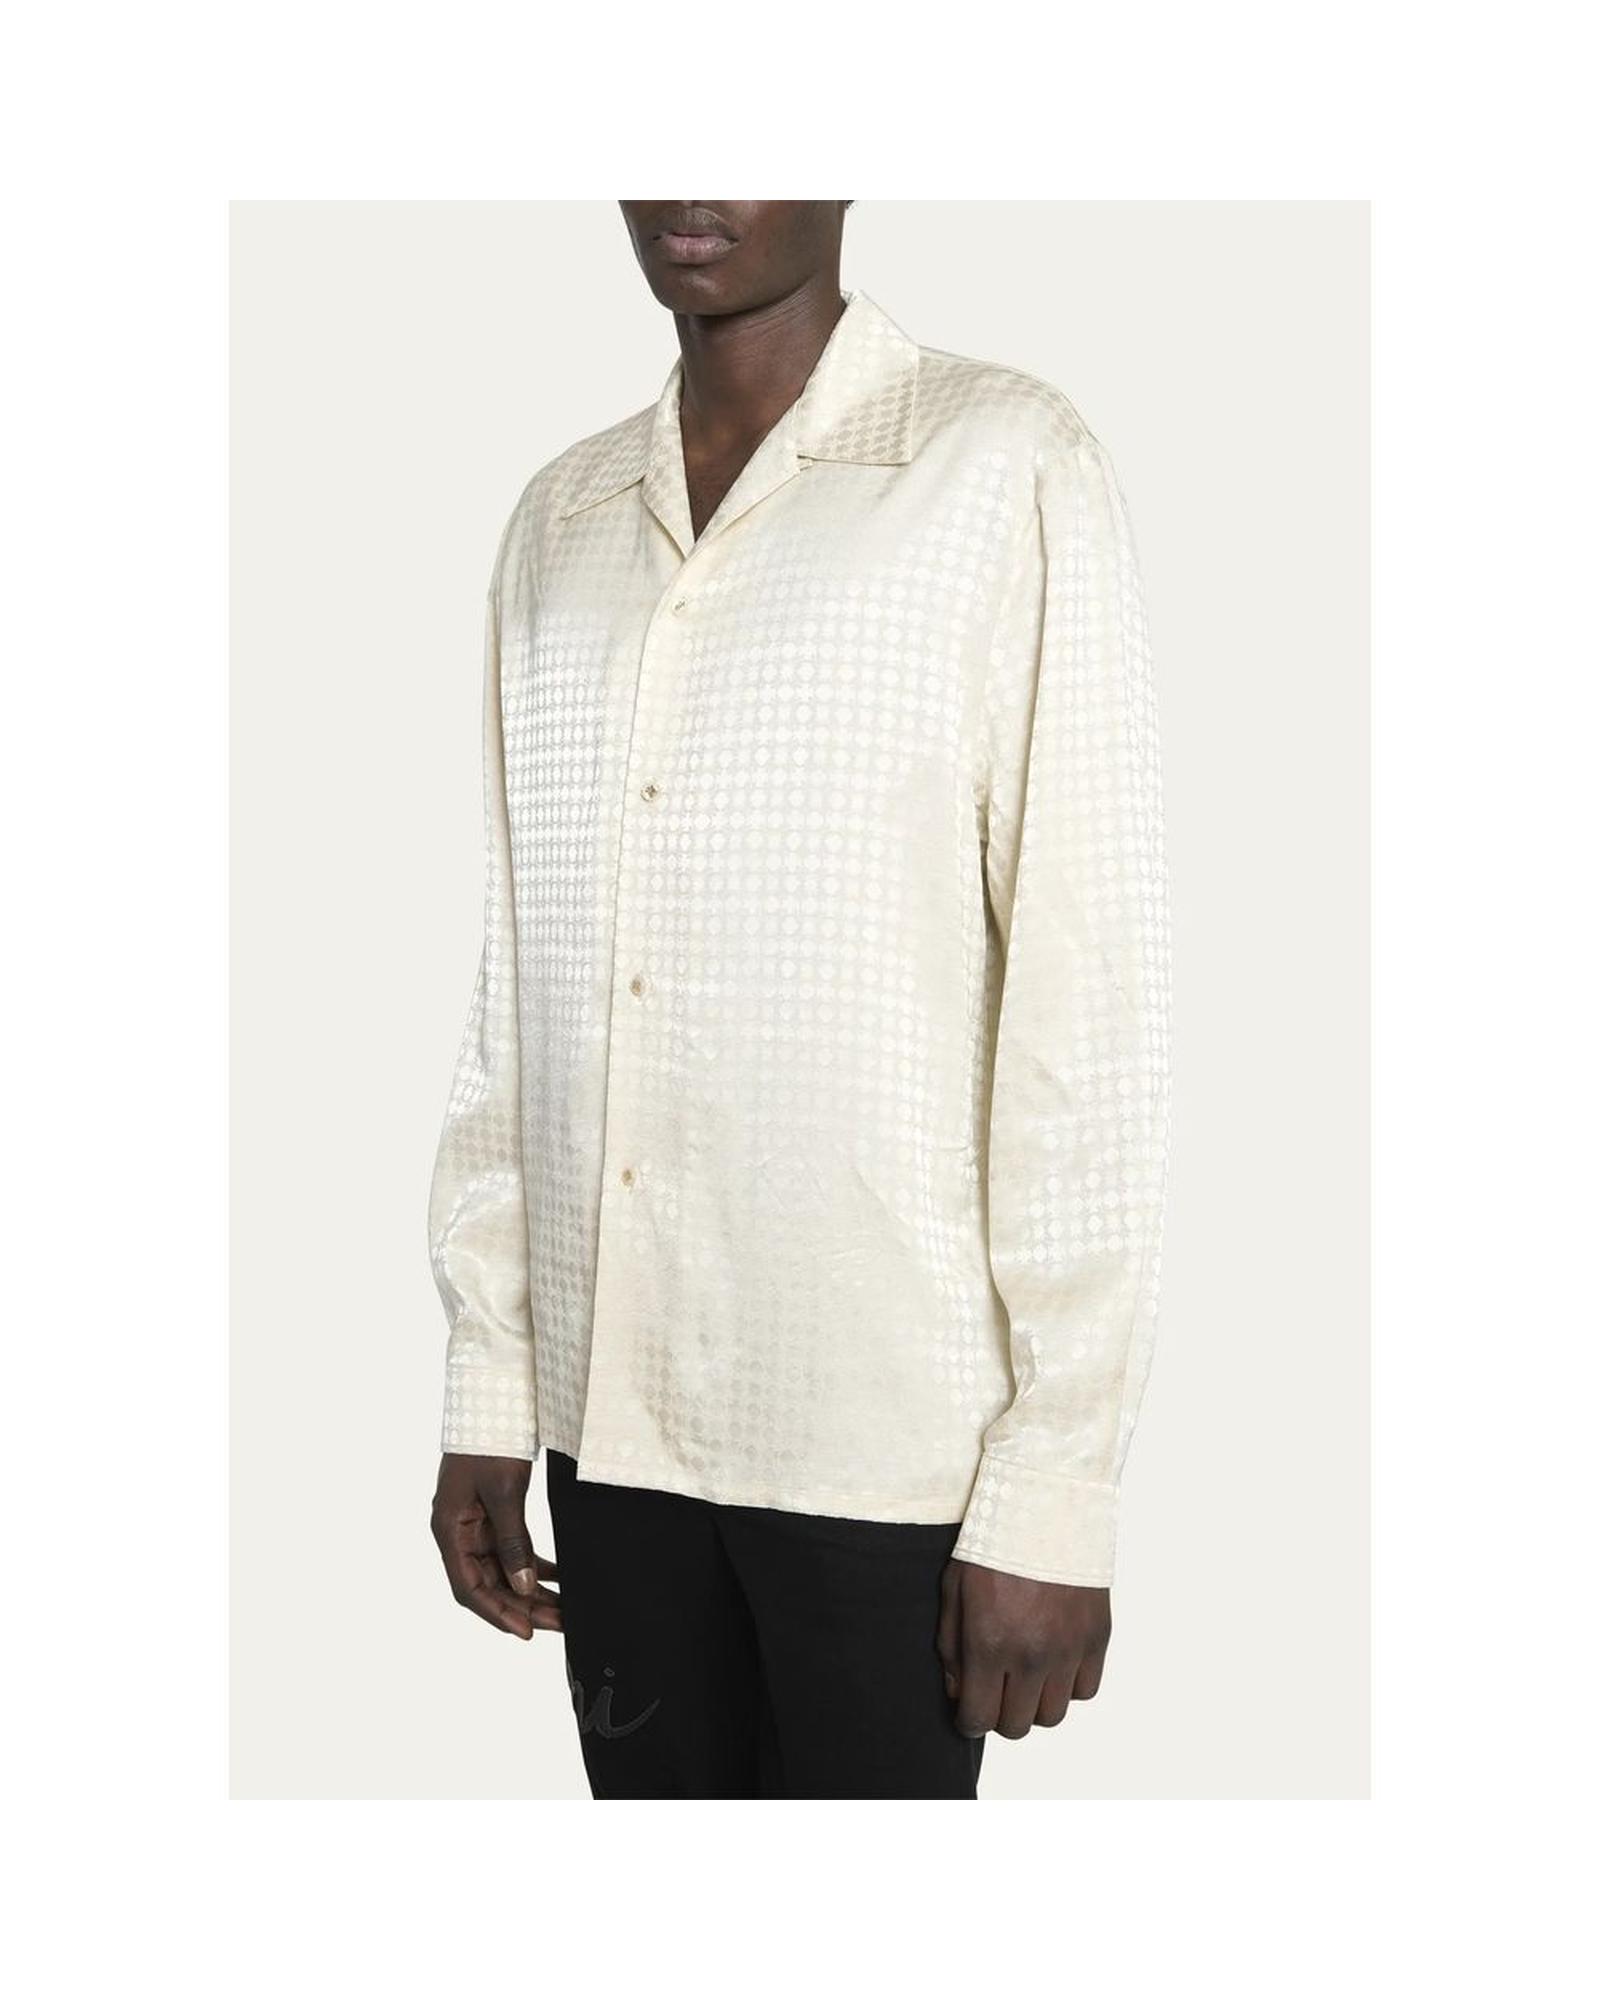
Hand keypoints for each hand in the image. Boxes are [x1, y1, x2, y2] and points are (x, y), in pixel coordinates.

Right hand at [431, 1453, 561, 1639]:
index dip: (497, 1613)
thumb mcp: (504, 1492)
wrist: (493, 1400)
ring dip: (531, 1590)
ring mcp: (476, 1524)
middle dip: (523, 1607)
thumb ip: (513, 1540)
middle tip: (560, 1624)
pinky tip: (558, 1578)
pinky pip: (513, 1550)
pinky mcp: (494, 1514)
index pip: (469, 1588)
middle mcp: (459, 1533)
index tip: (528, 1632)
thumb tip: (523, 1586)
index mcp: (449, 1530)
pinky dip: (533, 1565)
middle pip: (489, 1583)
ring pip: (503, 1570)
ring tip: (564, 1609)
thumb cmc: (490, 1442)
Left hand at [937, 1558, 1109, 1739]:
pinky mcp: (1097, 1637)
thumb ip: (951, 1647)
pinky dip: (1069, 1684)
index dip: (968, 1720)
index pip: (978, 1719)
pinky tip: (1055, 1659)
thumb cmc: (992, 1542)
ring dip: (1035, 1702)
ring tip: (1026, 1673)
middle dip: (999, 1712)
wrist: (1046, 1503)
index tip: (969, 1707)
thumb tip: (959, 1692)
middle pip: (1016, 1726)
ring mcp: (1069, 1649)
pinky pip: (1085, 1689)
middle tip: (996, 1686)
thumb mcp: (954, 1589)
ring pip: (1053, 1715)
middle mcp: (1031, 1655)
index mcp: (989, 1644)